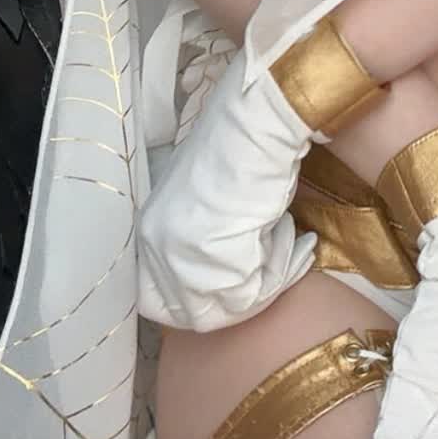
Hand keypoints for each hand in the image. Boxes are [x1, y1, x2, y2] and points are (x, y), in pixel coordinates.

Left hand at [136, 45, 315, 330]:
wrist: (257, 123)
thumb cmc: (239, 152)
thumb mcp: (206, 208)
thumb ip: (201, 247)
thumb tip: (223, 283)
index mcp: (147, 233)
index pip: (158, 304)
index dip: (201, 306)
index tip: (239, 292)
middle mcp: (155, 249)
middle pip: (194, 315)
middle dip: (239, 302)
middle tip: (272, 271)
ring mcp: (182, 256)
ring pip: (228, 307)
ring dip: (266, 281)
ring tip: (286, 238)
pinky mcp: (216, 260)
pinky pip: (254, 291)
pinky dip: (281, 268)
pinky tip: (290, 229)